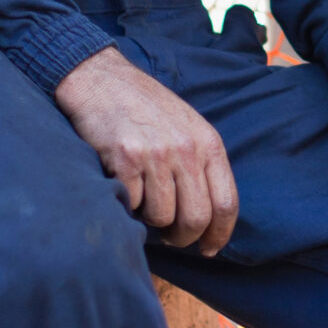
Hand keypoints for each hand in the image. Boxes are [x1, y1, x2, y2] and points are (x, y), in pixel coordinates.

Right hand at [54, 45, 237, 252]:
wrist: (101, 79)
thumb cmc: (144, 108)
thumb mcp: (187, 127)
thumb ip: (201, 164)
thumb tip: (208, 218)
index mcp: (208, 142)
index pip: (227, 202)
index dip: (219, 234)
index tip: (208, 249)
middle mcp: (186, 149)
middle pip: (196, 218)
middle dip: (183, 237)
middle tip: (170, 236)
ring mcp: (156, 154)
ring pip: (161, 216)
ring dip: (150, 219)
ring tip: (142, 200)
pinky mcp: (124, 159)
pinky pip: (132, 204)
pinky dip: (127, 204)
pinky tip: (123, 185)